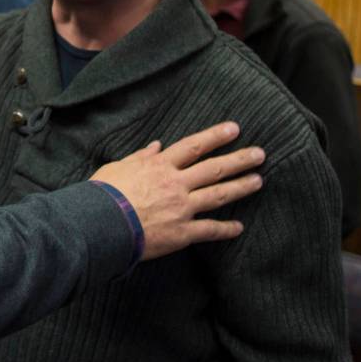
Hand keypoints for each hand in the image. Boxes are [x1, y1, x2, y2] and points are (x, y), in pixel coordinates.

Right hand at [89, 122, 263, 259]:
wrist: (100, 223)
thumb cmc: (104, 193)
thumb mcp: (118, 166)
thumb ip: (140, 156)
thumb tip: (156, 146)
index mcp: (160, 166)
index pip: (194, 146)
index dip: (215, 136)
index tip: (234, 128)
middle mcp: (176, 184)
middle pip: (213, 168)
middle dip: (239, 159)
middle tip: (260, 154)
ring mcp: (181, 208)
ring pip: (218, 195)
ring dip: (240, 187)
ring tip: (258, 180)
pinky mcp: (181, 233)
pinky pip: (209, 230)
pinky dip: (225, 229)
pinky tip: (239, 227)